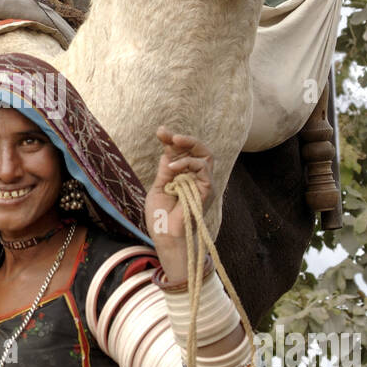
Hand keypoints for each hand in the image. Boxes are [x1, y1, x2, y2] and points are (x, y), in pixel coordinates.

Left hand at [145, 126, 213, 250]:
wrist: (165, 235)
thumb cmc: (160, 216)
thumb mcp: (159, 187)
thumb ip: (166, 170)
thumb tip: (168, 151)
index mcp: (183, 178)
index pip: (183, 154)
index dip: (173, 142)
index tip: (161, 131)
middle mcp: (195, 179)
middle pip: (199, 151)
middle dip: (185, 139)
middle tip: (170, 134)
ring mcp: (202, 184)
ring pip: (206, 156)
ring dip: (189, 146)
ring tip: (174, 143)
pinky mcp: (207, 189)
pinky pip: (203, 168)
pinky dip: (188, 163)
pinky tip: (174, 166)